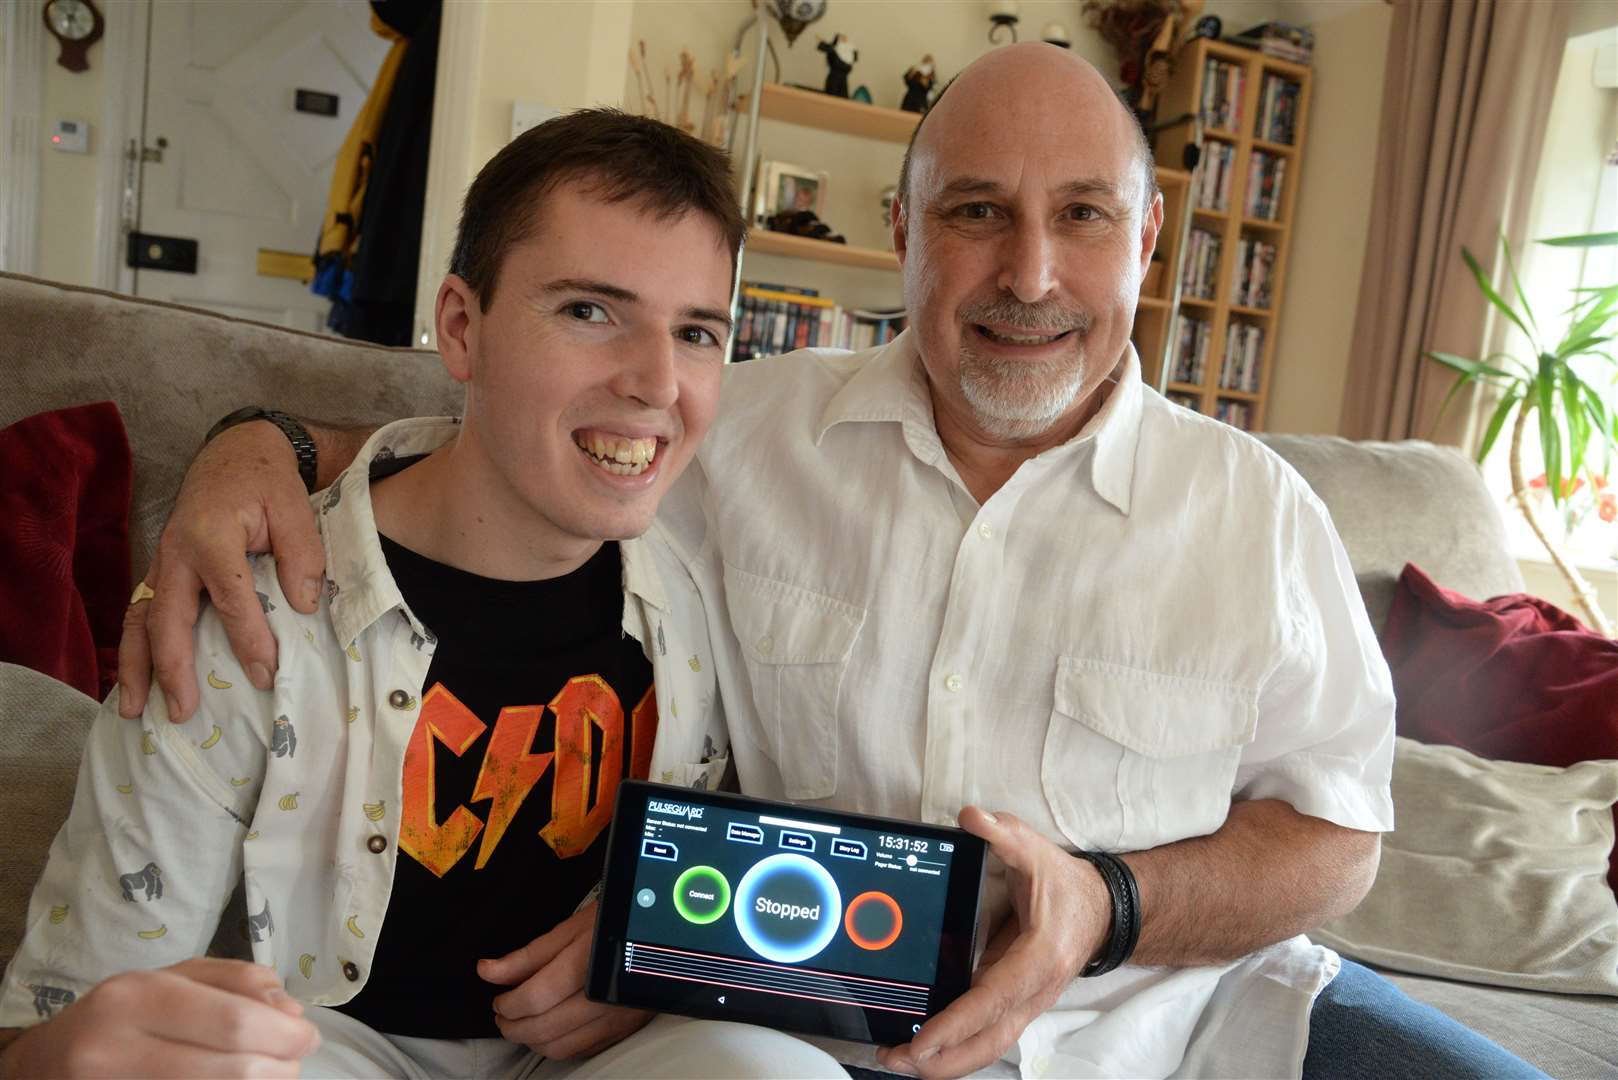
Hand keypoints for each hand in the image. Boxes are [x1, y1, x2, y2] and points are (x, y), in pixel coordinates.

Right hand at [0, 958, 318, 1077]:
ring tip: (274, 1074)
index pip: (234, 1022)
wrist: (46, 1065)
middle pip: (232, 1067)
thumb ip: (234, 983)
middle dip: (281, 1066)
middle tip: (296, 1061)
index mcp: (137, 996)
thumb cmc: (120, 1015)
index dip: (285, 1035)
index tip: (308, 1036)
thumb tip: (290, 1009)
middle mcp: (117, 1047)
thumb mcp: (171, 979)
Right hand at [117, 421, 325, 723]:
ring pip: (141, 622)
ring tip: (134, 711)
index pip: (230, 597)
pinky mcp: (161, 573)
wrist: (235, 455)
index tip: (264, 674)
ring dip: (135, 668)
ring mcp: (162, 565)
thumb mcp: (294, 508)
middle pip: (168, 619)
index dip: (248, 638)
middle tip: (183, 712)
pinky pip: (141, 616)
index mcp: (212, 536)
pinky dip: (134, 651)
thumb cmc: (266, 484)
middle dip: (172, 669)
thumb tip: (303, 606)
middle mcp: (177, 554)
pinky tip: (135, 683)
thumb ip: (301, 554)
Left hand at [481, 902, 653, 1058]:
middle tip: (502, 1013)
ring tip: (521, 1022)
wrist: (667, 932)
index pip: (535, 998)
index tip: (498, 998)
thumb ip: (528, 955)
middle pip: (544, 1028)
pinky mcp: (624, 1030)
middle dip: (512, 1026)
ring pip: (560, 1047)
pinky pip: (581, 1050)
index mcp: (589, 963)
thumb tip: (487, 971)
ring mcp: (617, 1017)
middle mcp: (605, 997)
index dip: (508, 1003)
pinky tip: (549, 1030)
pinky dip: (557, 1045)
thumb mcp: (572, 928)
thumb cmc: (617, 921)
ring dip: (532, 1040)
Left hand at [874, 807, 1110, 1078]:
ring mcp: (1026, 1004)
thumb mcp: (1037, 853)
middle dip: (942, 1059)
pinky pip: (985, 1035)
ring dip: (944, 1061)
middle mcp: (1033, 992)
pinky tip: (922, 1050)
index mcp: (1038, 959)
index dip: (954, 1024)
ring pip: (986, 1046)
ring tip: (898, 1061)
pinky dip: (955, 1048)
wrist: (1102, 910)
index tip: (920, 1041)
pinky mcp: (1016, 1006)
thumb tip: (971, 816)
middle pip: (987, 1042)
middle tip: (895, 1059)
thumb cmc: (1067, 886)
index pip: (990, 1000)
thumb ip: (1004, 834)